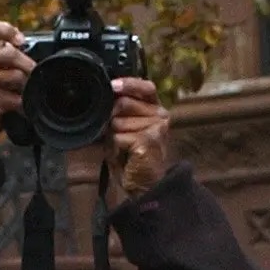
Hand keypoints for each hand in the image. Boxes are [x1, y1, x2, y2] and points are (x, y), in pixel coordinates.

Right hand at [0, 19, 34, 167]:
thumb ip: (10, 61)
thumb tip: (35, 52)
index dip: (6, 29)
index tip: (20, 41)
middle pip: (10, 53)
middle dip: (28, 67)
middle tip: (34, 78)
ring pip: (16, 77)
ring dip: (26, 89)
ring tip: (24, 97)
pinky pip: (15, 98)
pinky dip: (23, 106)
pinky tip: (21, 110)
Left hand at [106, 76, 170, 195]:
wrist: (144, 185)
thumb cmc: (132, 157)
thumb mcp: (125, 129)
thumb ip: (120, 112)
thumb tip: (109, 97)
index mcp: (156, 109)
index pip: (145, 87)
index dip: (128, 84)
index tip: (113, 86)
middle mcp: (160, 115)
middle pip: (124, 103)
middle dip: (113, 120)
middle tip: (120, 137)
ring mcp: (157, 127)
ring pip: (118, 121)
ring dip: (114, 137)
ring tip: (125, 149)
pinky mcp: (149, 139)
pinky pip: (119, 136)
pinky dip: (116, 148)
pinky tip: (127, 156)